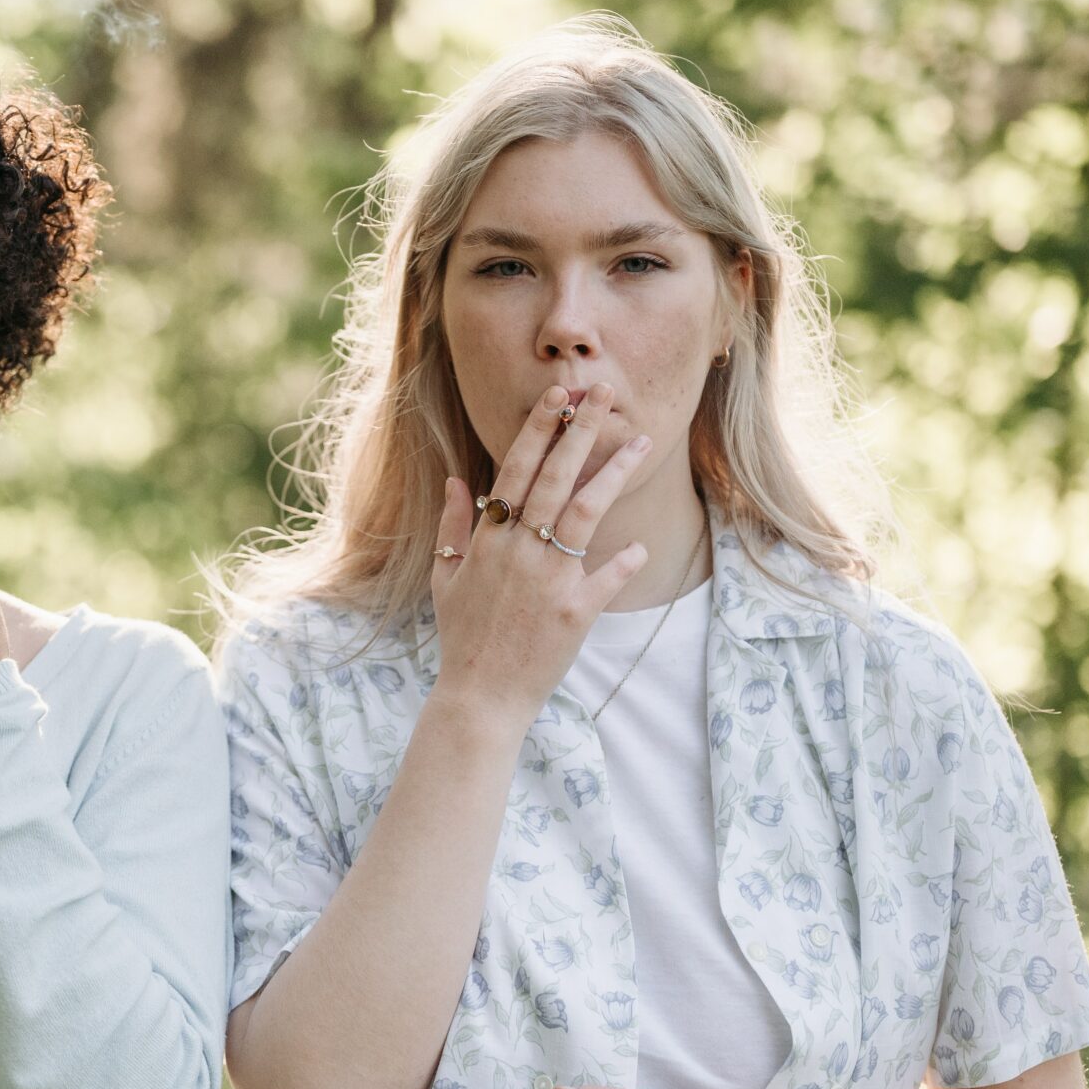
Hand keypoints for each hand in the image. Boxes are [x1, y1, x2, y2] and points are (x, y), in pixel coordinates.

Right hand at [428, 383, 654, 728]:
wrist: (480, 696)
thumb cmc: (463, 638)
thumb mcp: (445, 579)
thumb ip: (453, 526)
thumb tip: (457, 480)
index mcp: (487, 540)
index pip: (515, 470)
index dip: (539, 430)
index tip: (559, 395)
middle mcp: (518, 551)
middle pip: (555, 477)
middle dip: (580, 430)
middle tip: (604, 393)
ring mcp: (548, 580)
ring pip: (585, 512)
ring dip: (614, 473)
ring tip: (641, 442)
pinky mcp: (575, 612)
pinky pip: (608, 576)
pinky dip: (626, 560)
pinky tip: (642, 547)